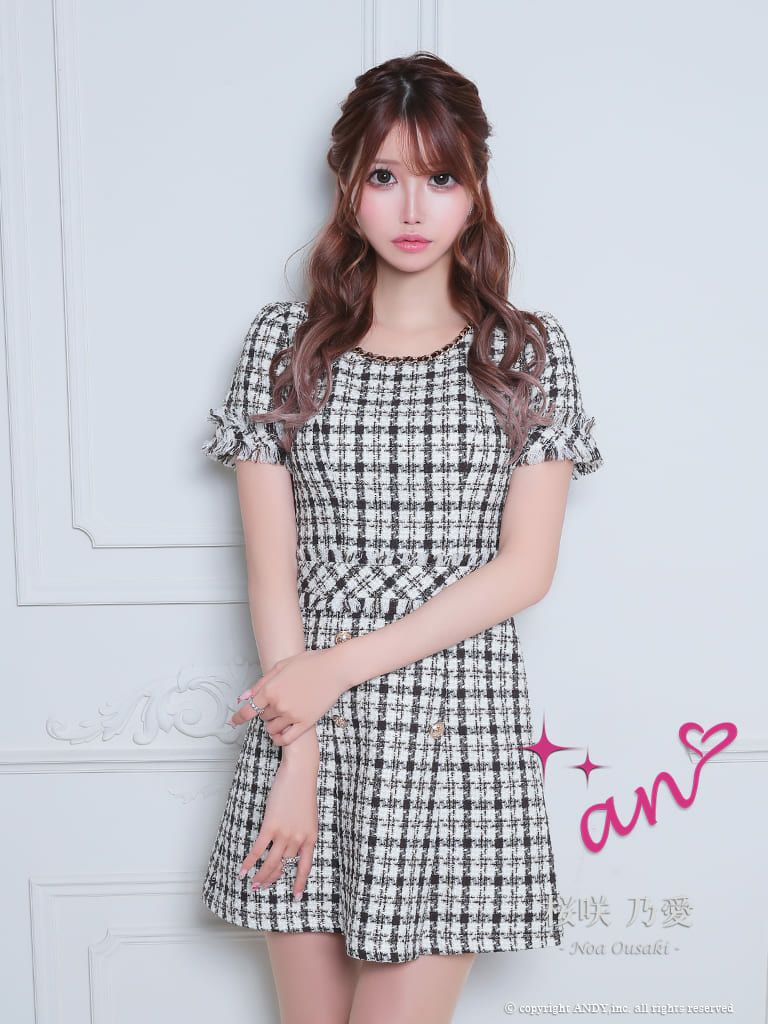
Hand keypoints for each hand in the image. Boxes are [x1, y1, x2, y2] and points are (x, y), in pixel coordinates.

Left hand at [238, 647, 345, 746]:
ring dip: (273, 724)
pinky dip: (279, 739)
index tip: (233, 722)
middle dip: (265, 711)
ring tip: (281, 714)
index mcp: (271, 689)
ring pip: (272, 728)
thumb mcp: (281, 666)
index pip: (248, 710)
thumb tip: (244, 697)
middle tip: (276, 702)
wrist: (335, 668)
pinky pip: (286, 739)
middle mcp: (279, 704)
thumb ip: (261, 683)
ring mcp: (292, 715)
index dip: (238, 718)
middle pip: (262, 716)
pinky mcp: (305, 723)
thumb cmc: (310, 663)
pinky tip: (280, 734)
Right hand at [238, 758, 318, 900]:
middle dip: (272, 879)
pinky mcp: (271, 826)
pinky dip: (249, 862)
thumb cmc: (303, 789)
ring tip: (253, 884)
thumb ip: (301, 831)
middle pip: (284, 867)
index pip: (305, 866)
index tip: (295, 896)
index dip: (299, 882)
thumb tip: (288, 843)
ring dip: (261, 876)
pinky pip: (259, 850)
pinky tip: (243, 870)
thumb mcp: (308, 816)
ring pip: (271, 863)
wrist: (300, 772)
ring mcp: (285, 834)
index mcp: (311, 837)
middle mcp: (299, 839)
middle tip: (263, 887)